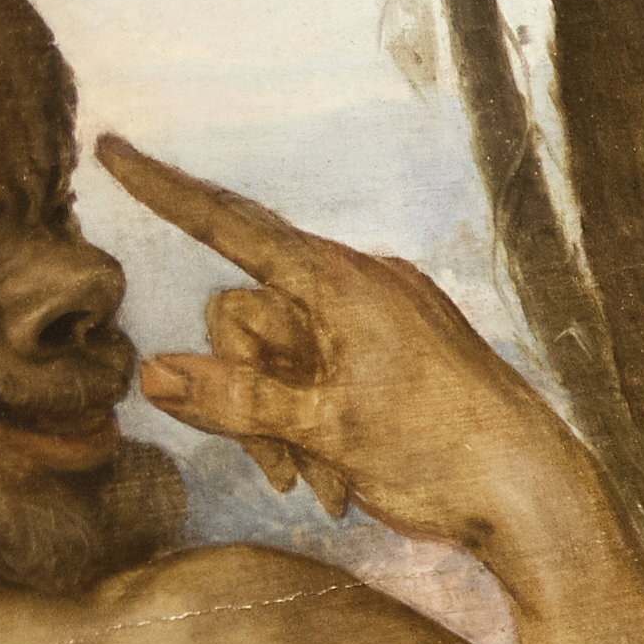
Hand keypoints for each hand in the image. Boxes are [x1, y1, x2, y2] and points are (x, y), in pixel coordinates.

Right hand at [102, 135, 587, 558]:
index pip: (233, 224)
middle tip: (280, 469)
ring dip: (278, 427)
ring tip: (317, 483)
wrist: (533, 494)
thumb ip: (237, 399)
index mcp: (344, 282)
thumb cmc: (446, 453)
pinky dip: (308, 428)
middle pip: (243, 316)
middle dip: (246, 395)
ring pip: (274, 358)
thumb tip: (153, 373)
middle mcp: (358, 287)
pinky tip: (334, 481)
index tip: (110, 149)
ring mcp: (376, 321)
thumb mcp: (329, 429)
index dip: (165, 192)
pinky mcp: (389, 356)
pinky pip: (314, 376)